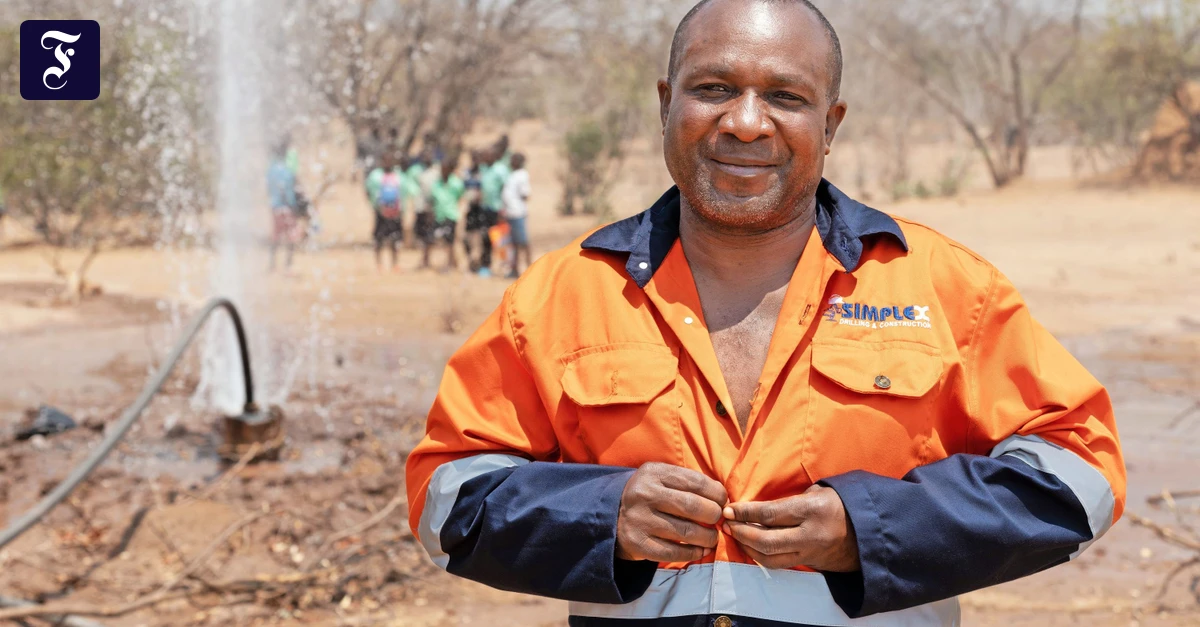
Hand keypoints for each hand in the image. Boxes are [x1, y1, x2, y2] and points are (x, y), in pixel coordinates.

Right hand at [616, 462, 727, 562]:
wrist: (614, 516)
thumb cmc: (650, 496)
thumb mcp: (662, 478)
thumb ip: (689, 483)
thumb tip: (723, 498)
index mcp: (653, 473)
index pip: (696, 482)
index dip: (717, 494)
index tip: (723, 502)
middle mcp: (644, 494)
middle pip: (692, 506)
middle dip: (714, 515)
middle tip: (718, 520)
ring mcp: (640, 520)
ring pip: (686, 531)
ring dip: (708, 537)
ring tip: (712, 537)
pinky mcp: (638, 543)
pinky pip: (674, 552)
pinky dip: (694, 553)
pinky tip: (701, 550)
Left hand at [722, 485, 859, 572]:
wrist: (870, 531)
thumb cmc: (841, 503)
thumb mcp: (818, 491)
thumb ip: (790, 500)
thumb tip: (758, 506)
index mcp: (812, 510)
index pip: (770, 513)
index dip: (745, 512)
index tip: (729, 509)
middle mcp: (810, 535)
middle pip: (766, 541)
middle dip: (741, 532)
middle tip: (727, 524)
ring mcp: (810, 553)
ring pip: (770, 559)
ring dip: (747, 548)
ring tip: (736, 535)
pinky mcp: (810, 565)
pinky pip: (780, 564)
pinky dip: (761, 556)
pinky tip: (751, 546)